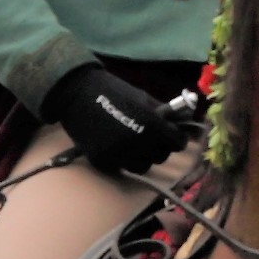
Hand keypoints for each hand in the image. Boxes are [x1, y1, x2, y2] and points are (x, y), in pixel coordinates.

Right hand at [38, 63, 191, 177]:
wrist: (76, 92)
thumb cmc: (113, 90)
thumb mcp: (143, 97)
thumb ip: (163, 113)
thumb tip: (182, 122)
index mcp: (151, 124)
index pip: (177, 143)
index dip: (178, 139)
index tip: (173, 136)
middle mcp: (137, 143)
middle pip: (161, 157)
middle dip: (160, 147)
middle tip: (152, 139)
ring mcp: (118, 154)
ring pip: (142, 166)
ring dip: (142, 157)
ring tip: (135, 145)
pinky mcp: (102, 161)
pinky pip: (121, 167)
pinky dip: (122, 159)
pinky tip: (117, 146)